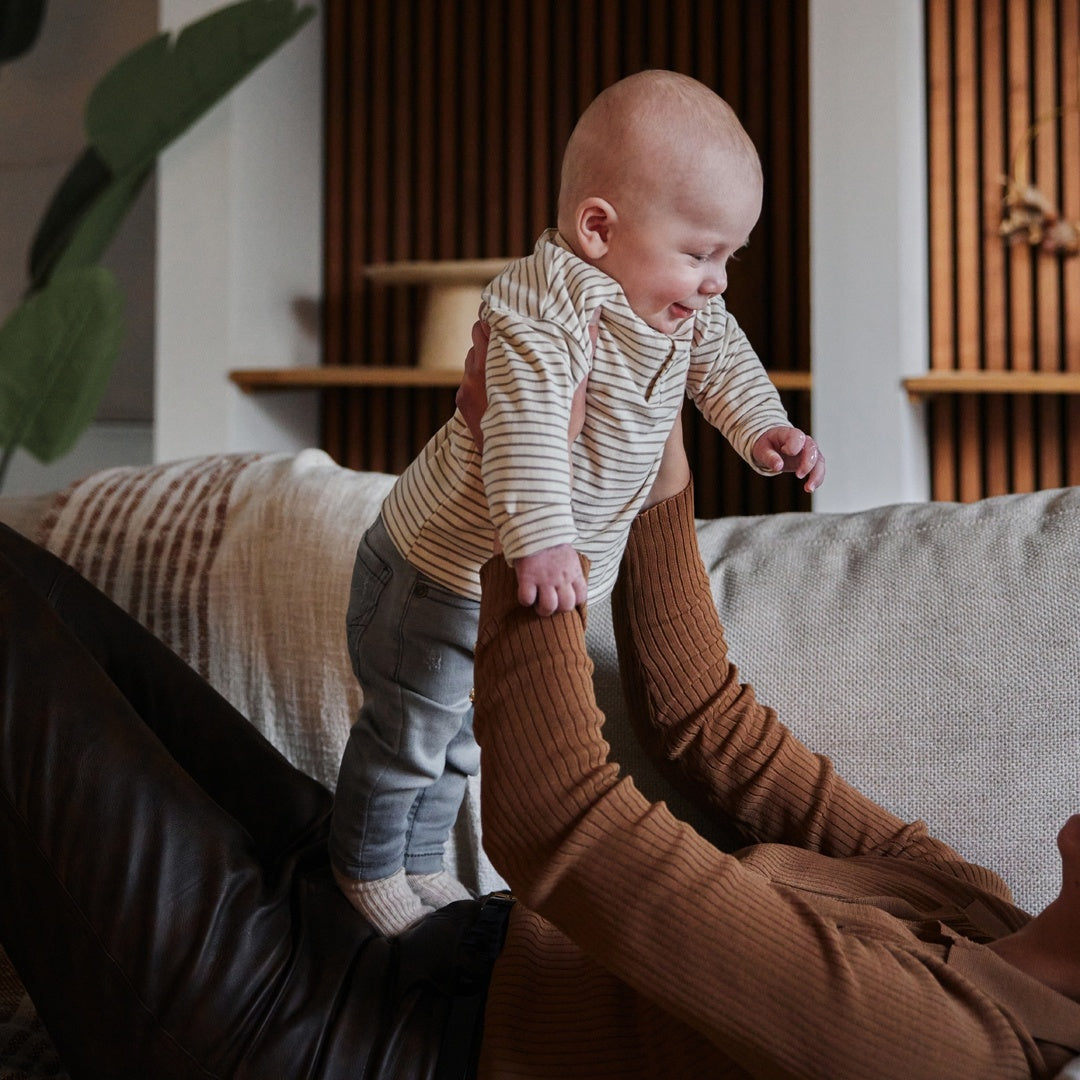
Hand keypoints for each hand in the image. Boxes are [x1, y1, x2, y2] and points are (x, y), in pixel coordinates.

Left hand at [455, 312, 597, 448]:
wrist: (526, 468)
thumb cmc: (554, 430)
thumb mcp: (573, 390)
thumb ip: (580, 349)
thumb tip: (593, 317)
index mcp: (506, 360)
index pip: (491, 322)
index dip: (500, 316)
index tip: (512, 317)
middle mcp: (481, 370)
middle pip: (478, 335)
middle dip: (493, 334)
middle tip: (511, 337)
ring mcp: (468, 387)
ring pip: (471, 357)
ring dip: (485, 357)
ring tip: (506, 364)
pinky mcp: (462, 403)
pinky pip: (466, 380)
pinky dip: (478, 379)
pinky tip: (496, 387)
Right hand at [514, 543, 586, 614]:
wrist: (536, 525)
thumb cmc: (551, 541)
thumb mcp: (569, 556)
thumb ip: (570, 571)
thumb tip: (570, 582)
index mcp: (574, 572)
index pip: (581, 597)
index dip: (572, 602)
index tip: (563, 598)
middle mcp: (562, 578)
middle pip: (566, 606)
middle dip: (557, 609)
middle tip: (549, 603)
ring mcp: (545, 579)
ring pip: (548, 607)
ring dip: (542, 609)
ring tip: (537, 603)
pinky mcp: (528, 577)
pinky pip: (527, 599)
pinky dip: (525, 600)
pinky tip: (525, 592)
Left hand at [751, 426, 825, 492]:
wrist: (771, 447)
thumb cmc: (767, 445)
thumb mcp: (762, 450)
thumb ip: (769, 457)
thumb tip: (778, 466)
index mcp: (789, 434)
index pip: (798, 436)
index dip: (794, 445)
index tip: (787, 452)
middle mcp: (803, 441)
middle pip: (812, 449)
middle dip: (808, 463)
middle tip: (799, 475)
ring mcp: (808, 451)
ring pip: (819, 461)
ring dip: (816, 475)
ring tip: (809, 488)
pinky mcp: (810, 462)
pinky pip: (818, 470)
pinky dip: (816, 479)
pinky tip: (809, 488)